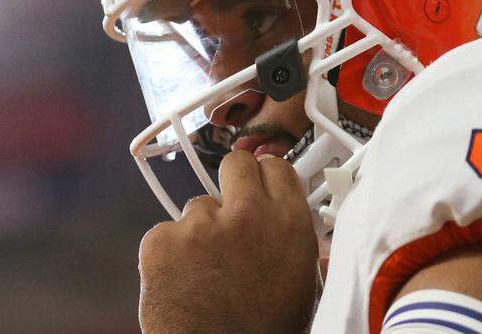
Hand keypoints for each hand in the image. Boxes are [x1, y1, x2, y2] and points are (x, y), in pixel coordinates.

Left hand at [139, 151, 318, 332]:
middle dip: (233, 181)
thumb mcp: (305, 289)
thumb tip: (320, 243)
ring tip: (207, 267)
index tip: (260, 184)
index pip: (277, 168)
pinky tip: (183, 278)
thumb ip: (303, 249)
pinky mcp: (162, 240)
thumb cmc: (263, 332)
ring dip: (201, 228)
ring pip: (198, 204)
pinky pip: (166, 231)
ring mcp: (200, 224)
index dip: (267, 177)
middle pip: (236, 164)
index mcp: (288, 224)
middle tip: (230, 207)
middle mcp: (247, 215)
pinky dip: (171, 251)